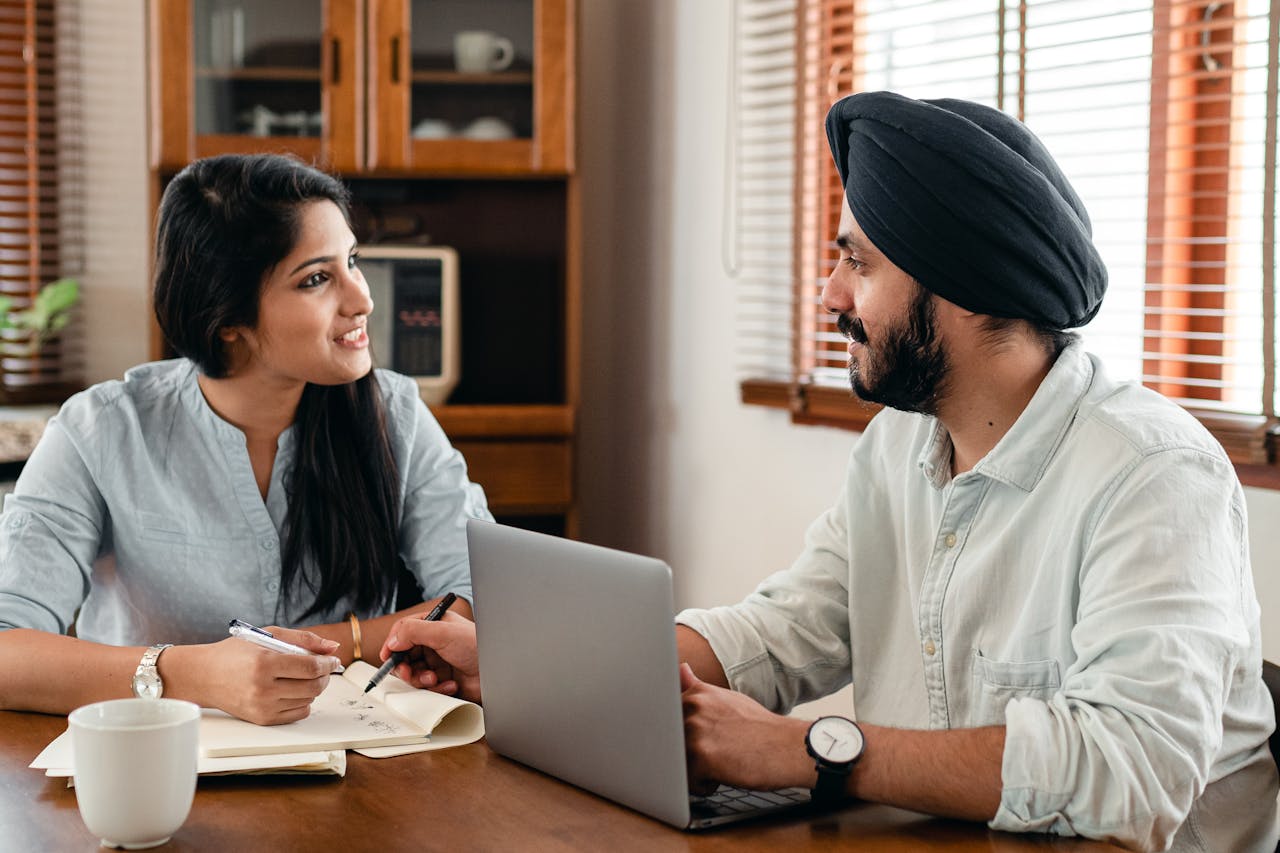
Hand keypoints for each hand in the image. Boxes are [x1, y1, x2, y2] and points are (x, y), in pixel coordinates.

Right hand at [186, 627, 340, 725]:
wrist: (204, 676)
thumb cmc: (234, 653)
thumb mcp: (267, 636)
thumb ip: (303, 639)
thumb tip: (332, 647)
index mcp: (264, 663)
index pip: (310, 667)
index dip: (327, 663)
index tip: (333, 659)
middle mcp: (263, 688)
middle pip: (313, 686)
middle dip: (325, 675)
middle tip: (323, 667)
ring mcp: (262, 707)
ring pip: (308, 700)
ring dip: (314, 687)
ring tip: (304, 676)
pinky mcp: (262, 719)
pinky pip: (298, 713)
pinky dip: (304, 701)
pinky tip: (294, 689)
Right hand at [380, 611, 481, 702]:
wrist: (498, 672)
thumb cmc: (477, 645)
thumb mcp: (443, 632)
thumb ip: (414, 632)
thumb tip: (393, 641)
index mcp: (434, 625)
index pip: (404, 631)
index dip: (393, 644)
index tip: (387, 656)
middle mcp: (434, 643)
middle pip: (405, 655)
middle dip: (405, 667)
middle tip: (408, 673)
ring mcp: (438, 662)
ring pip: (414, 674)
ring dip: (421, 679)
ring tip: (434, 679)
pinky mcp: (443, 680)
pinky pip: (428, 687)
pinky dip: (437, 688)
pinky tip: (451, 684)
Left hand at [679, 663, 813, 793]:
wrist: (787, 747)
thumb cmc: (759, 727)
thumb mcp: (728, 699)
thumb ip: (698, 688)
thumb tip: (680, 669)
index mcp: (696, 694)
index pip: (669, 720)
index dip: (684, 735)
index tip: (705, 738)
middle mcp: (692, 707)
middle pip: (671, 743)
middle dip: (690, 753)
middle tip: (721, 749)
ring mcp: (694, 731)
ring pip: (678, 763)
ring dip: (697, 769)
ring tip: (724, 761)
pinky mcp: (700, 757)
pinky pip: (688, 782)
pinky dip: (705, 785)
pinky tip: (726, 774)